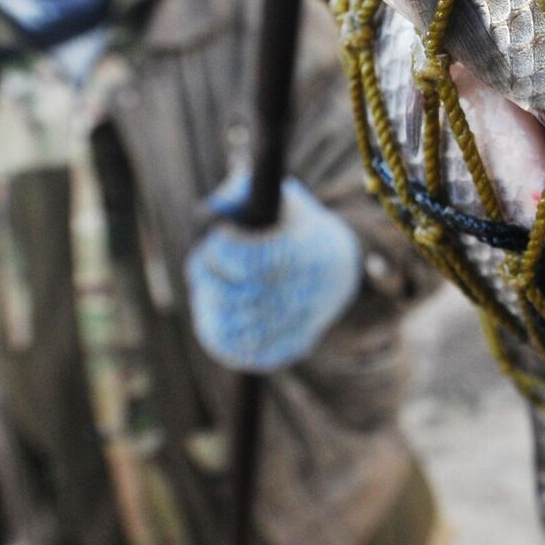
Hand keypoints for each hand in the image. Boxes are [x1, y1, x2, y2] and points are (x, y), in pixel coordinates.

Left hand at [186, 175, 361, 370]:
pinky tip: (214, 317)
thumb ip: (242, 191)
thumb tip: (212, 210)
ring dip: (207, 306)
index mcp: (296, 255)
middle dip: (205, 275)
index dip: (219, 245)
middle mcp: (297, 294)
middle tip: (203, 264)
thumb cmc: (299, 229)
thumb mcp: (280, 200)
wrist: (341, 270)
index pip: (239, 258)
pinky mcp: (288, 347)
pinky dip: (220, 338)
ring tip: (206, 288)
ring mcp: (293, 325)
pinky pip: (243, 353)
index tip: (219, 235)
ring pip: (230, 327)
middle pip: (229, 294)